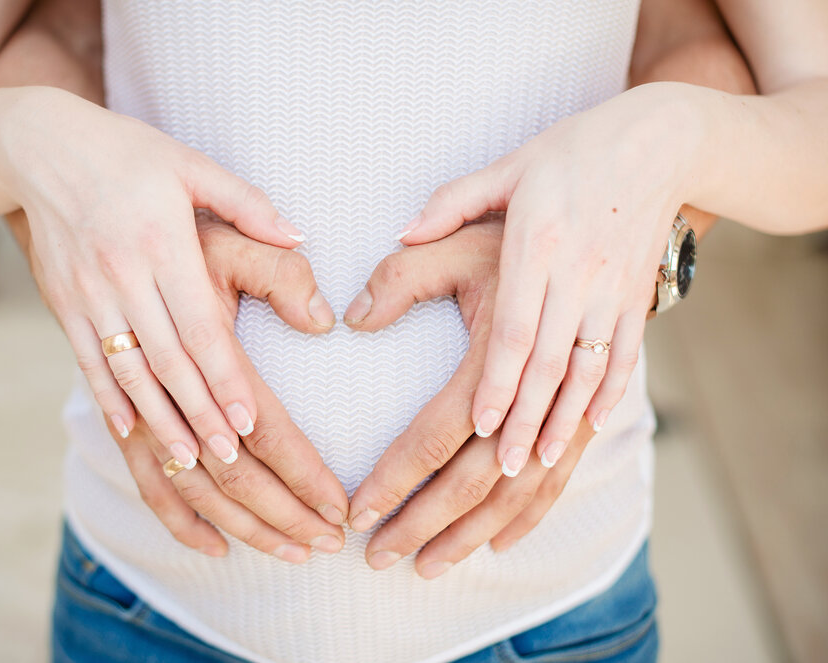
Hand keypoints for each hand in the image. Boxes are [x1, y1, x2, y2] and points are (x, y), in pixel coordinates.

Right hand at [0, 85, 314, 467]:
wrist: (40, 145)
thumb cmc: (129, 155)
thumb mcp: (191, 164)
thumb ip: (247, 204)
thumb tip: (298, 238)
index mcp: (163, 242)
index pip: (201, 328)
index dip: (225, 380)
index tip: (250, 423)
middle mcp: (124, 273)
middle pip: (167, 360)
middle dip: (200, 414)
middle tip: (230, 458)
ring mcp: (88, 292)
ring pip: (127, 369)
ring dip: (158, 419)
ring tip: (187, 460)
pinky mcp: (61, 301)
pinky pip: (85, 359)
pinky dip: (109, 397)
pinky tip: (130, 430)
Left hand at [345, 217, 595, 576]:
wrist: (643, 168)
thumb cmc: (549, 190)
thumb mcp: (472, 210)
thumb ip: (408, 267)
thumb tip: (353, 318)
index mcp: (511, 324)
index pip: (443, 424)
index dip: (399, 472)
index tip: (360, 509)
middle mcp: (550, 366)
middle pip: (483, 470)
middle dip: (428, 519)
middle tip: (380, 556)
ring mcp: (586, 382)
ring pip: (529, 482)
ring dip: (477, 529)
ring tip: (432, 564)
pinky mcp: (609, 384)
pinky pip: (571, 465)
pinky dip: (538, 506)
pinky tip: (503, 536)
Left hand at [396, 84, 692, 475]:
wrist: (660, 140)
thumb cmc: (570, 154)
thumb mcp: (506, 168)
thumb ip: (450, 203)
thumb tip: (400, 233)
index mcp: (536, 244)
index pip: (512, 333)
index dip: (495, 385)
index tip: (472, 430)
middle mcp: (578, 275)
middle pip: (545, 368)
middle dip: (519, 425)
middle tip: (499, 468)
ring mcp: (614, 292)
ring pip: (586, 374)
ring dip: (560, 425)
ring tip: (534, 464)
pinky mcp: (637, 298)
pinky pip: (625, 358)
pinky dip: (607, 398)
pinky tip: (586, 431)